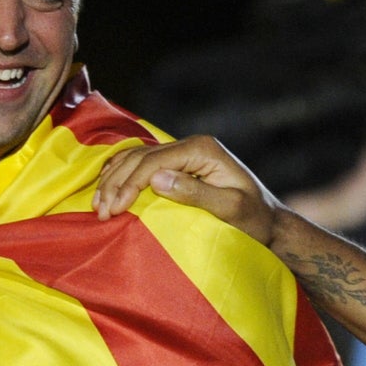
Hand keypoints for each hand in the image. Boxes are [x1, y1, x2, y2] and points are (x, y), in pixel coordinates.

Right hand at [93, 135, 278, 245]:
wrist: (268, 221)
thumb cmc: (254, 220)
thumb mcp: (230, 209)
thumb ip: (195, 193)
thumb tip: (156, 179)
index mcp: (202, 149)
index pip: (154, 161)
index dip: (129, 184)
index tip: (114, 210)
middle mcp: (192, 144)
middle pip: (140, 157)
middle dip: (116, 183)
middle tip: (100, 212)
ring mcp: (185, 152)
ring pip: (137, 157)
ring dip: (114, 179)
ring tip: (98, 205)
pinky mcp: (180, 163)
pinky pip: (142, 163)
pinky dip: (121, 174)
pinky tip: (107, 189)